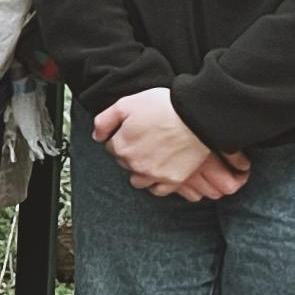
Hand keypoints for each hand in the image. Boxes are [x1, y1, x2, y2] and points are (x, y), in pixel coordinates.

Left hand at [91, 88, 250, 202]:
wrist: (197, 116)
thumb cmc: (164, 107)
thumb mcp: (127, 104)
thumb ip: (105, 121)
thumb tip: (97, 136)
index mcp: (122, 146)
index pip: (111, 147)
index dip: (121, 137)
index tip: (133, 131)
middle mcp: (135, 164)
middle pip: (124, 162)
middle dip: (131, 152)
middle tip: (146, 139)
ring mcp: (154, 174)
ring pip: (138, 179)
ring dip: (141, 170)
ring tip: (152, 156)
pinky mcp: (173, 180)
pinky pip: (158, 190)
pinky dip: (157, 183)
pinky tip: (161, 171)